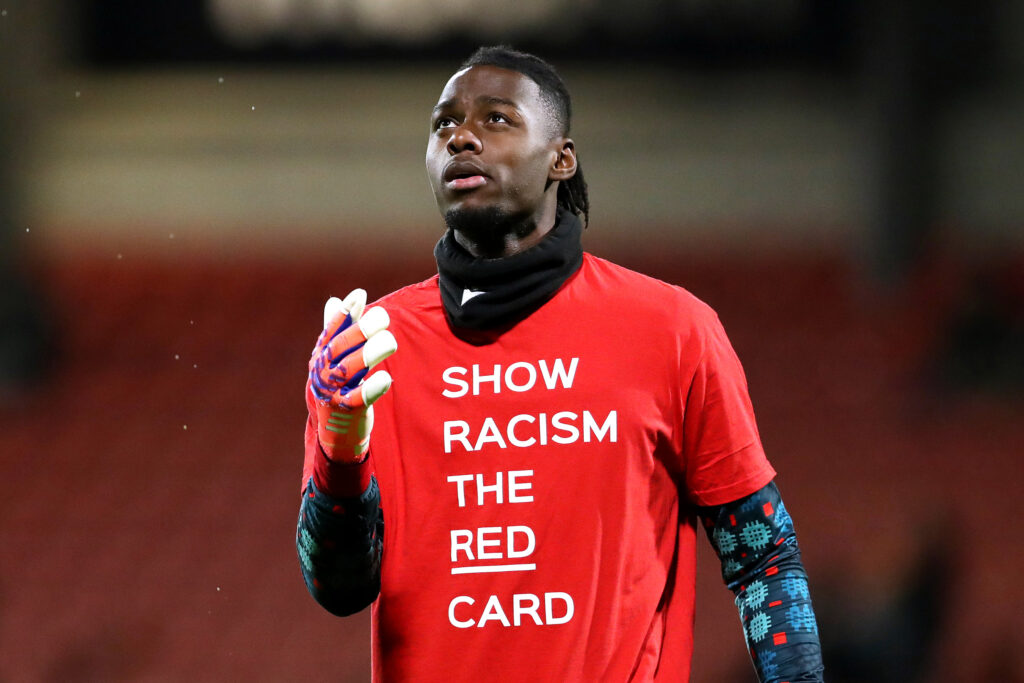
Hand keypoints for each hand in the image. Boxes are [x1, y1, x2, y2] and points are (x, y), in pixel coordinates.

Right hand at [308, 289, 396, 463]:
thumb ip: (336, 330)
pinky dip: (372, 388)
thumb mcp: (333, 359)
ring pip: (349, 370)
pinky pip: (359, 399)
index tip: (360, 295)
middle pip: (340, 348)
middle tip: (383, 316)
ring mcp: (333, 392)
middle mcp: (323, 372)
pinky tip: (386, 378)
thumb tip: (334, 299)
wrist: (335, 430)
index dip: (344, 313)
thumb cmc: (337, 386)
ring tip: (390, 341)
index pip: (330, 331)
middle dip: (360, 330)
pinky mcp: (348, 411)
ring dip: (370, 353)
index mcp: (321, 356)